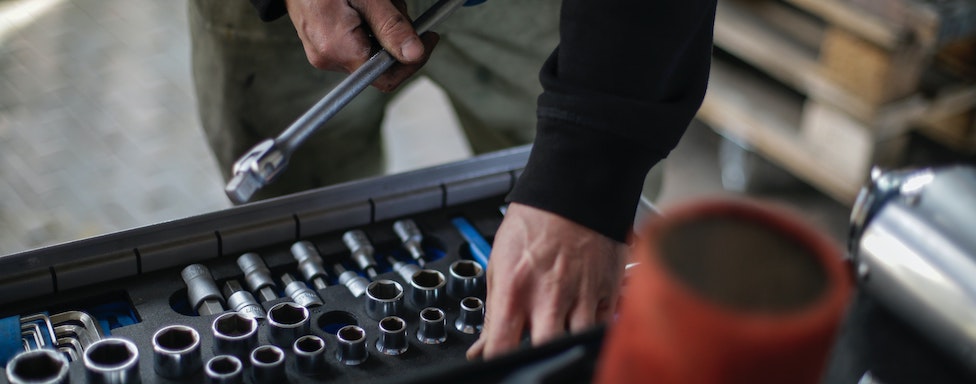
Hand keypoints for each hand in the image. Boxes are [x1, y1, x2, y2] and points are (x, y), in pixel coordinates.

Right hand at [284, 0, 438, 91]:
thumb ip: (391, 27)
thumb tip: (414, 54)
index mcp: (339, 50)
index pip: (386, 78)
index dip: (413, 62)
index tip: (428, 39)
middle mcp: (328, 58)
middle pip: (380, 63)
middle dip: (397, 36)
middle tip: (397, 7)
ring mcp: (323, 53)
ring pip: (371, 52)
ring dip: (384, 28)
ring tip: (377, 1)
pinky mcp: (322, 45)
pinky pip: (356, 44)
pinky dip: (369, 26)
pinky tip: (364, 6)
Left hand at [466, 203, 627, 359]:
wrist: (573, 191)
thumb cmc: (534, 222)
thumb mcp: (499, 263)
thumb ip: (493, 311)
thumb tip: (482, 348)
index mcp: (515, 290)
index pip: (502, 348)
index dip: (497, 361)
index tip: (498, 360)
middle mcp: (549, 297)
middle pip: (543, 352)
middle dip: (536, 356)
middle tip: (532, 347)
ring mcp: (582, 296)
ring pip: (577, 343)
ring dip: (566, 341)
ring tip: (558, 328)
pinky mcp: (608, 292)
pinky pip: (601, 327)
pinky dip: (590, 328)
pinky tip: (580, 315)